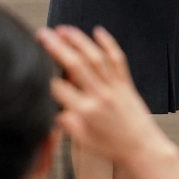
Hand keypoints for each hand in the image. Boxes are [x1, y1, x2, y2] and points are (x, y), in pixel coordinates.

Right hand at [36, 25, 174, 166]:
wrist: (144, 148)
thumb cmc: (113, 148)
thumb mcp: (84, 141)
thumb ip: (67, 125)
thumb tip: (54, 112)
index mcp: (86, 112)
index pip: (60, 88)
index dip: (45, 76)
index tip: (34, 64)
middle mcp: (100, 96)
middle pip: (76, 65)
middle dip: (57, 46)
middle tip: (43, 34)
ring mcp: (115, 88)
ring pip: (96, 57)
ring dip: (79, 40)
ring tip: (64, 29)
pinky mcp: (127, 84)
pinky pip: (118, 60)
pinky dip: (108, 43)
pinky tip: (98, 31)